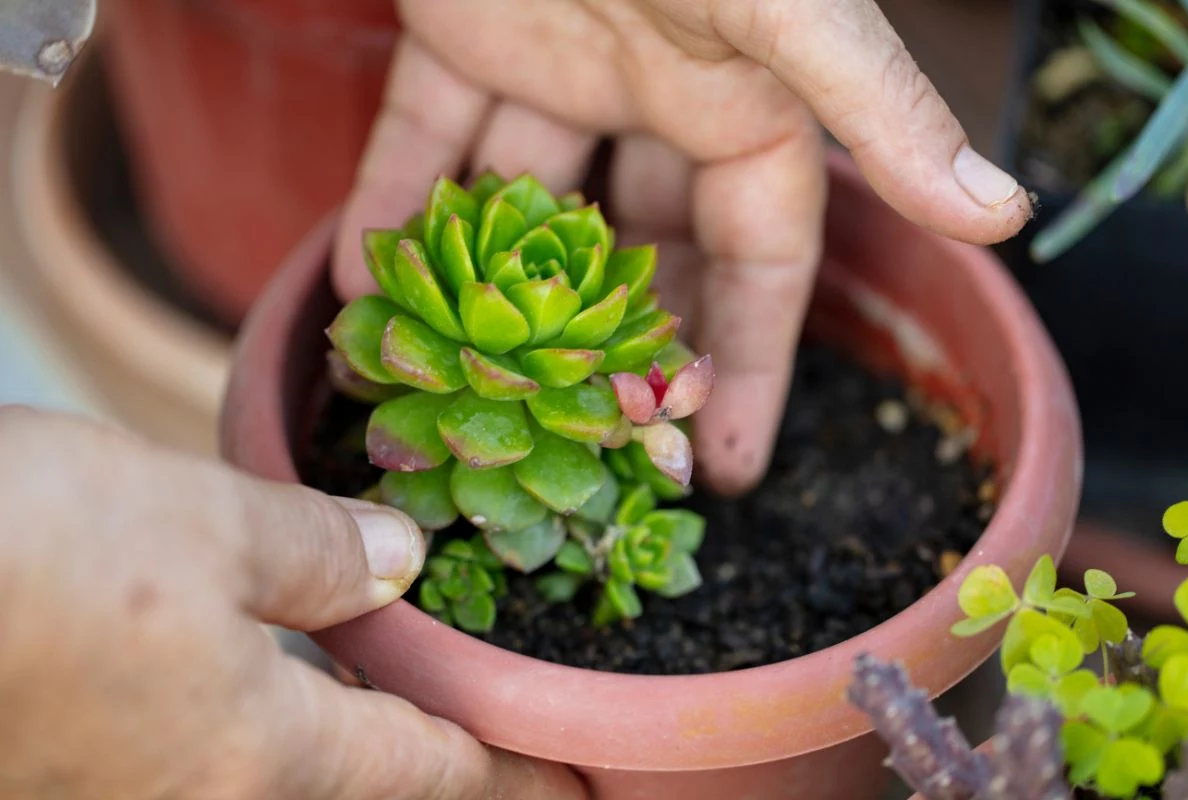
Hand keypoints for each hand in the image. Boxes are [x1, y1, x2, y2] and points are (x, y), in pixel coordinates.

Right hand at [0, 407, 583, 799]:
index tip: (580, 785)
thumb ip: (320, 554)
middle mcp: (203, 790)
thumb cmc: (33, 552)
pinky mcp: (84, 747)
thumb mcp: (208, 525)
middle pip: (364, 781)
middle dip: (443, 757)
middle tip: (506, 723)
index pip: (431, 780)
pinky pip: (227, 735)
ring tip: (416, 687)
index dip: (515, 777)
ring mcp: (137, 778)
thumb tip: (399, 564)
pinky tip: (293, 652)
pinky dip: (288, 699)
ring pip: (294, 759)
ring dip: (364, 729)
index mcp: (258, 758)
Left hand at [334, 0, 1031, 494]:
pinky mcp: (459, 33)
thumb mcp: (787, 13)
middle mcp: (655, 99)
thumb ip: (877, 110)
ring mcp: (556, 70)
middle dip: (619, 349)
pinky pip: (423, 138)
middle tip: (587, 448)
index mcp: (747, 102)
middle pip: (642, 255)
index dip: (753, 360)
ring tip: (455, 392)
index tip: (732, 466)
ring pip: (523, 210)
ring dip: (488, 293)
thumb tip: (1004, 212)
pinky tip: (364, 292)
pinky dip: (393, 206)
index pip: (762, 260)